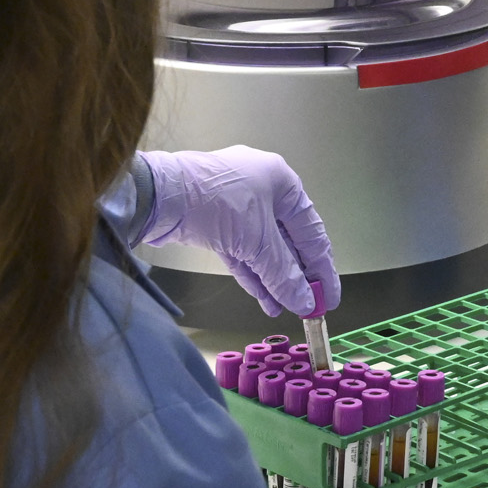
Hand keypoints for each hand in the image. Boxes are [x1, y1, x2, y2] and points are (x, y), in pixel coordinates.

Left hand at [136, 147, 339, 319]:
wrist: (159, 196)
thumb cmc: (212, 198)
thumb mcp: (259, 241)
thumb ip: (285, 274)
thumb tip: (303, 299)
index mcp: (282, 181)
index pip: (312, 231)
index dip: (322, 268)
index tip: (327, 296)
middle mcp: (262, 189)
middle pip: (288, 240)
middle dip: (297, 276)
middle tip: (307, 305)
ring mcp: (236, 204)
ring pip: (264, 248)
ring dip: (275, 279)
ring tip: (285, 306)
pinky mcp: (215, 221)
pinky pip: (242, 251)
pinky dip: (253, 274)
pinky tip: (265, 298)